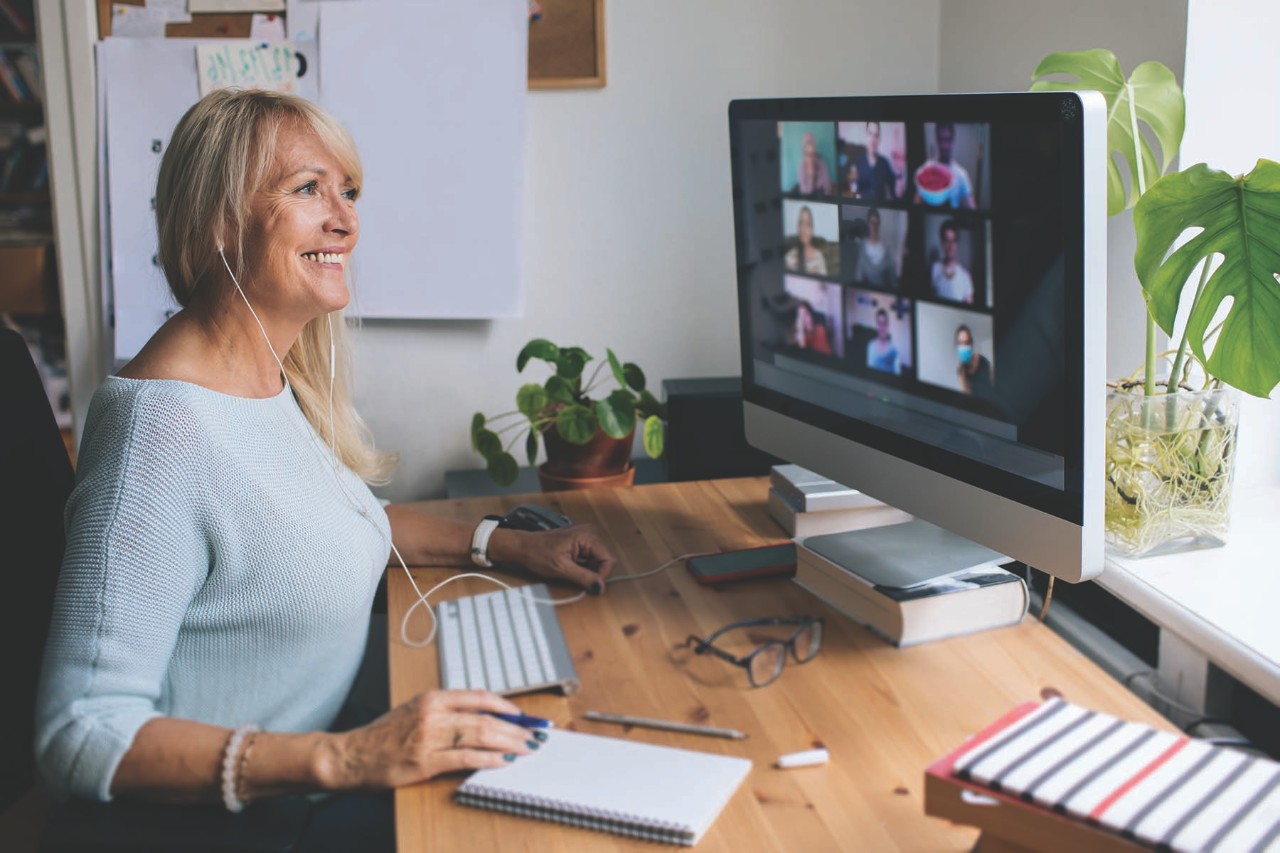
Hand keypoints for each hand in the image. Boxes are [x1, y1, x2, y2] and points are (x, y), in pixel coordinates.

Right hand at [324, 690, 538, 789]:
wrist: (351, 755)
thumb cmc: (384, 735)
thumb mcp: (416, 711)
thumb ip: (447, 712)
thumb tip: (485, 720)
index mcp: (433, 697)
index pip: (480, 697)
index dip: (508, 707)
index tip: (526, 716)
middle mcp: (433, 713)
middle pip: (486, 718)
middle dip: (516, 728)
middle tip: (536, 735)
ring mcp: (430, 738)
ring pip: (480, 736)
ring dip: (509, 743)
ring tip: (527, 749)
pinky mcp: (425, 762)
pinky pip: (465, 759)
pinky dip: (488, 760)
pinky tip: (503, 763)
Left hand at [490, 524, 617, 593]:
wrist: (523, 547)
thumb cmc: (538, 553)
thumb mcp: (561, 569)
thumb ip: (583, 577)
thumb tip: (599, 587)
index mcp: (587, 535)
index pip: (608, 559)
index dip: (602, 575)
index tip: (591, 585)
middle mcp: (589, 532)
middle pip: (604, 559)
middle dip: (595, 572)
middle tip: (578, 578)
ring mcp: (586, 536)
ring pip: (598, 559)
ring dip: (589, 570)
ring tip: (572, 571)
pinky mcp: (581, 541)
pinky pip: (591, 557)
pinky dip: (584, 566)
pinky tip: (572, 567)